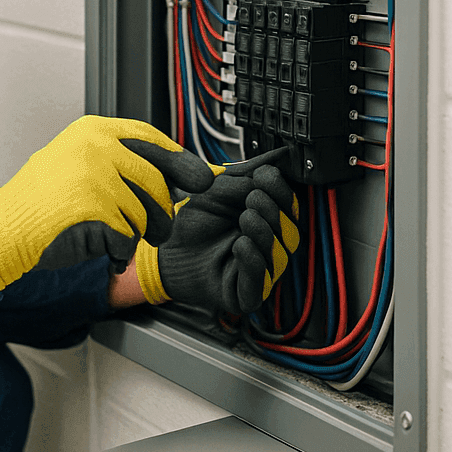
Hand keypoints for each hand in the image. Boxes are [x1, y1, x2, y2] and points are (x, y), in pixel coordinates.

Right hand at [0, 116, 215, 293]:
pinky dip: (118, 252)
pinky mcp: (94, 208)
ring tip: (109, 237)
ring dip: (134, 236)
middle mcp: (97, 147)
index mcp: (94, 131)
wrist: (5, 228)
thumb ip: (127, 164)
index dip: (179, 162)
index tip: (198, 177)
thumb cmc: (42, 202)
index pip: (154, 140)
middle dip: (162, 213)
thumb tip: (191, 174)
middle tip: (158, 229)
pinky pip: (127, 239)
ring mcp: (95, 176)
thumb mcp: (80, 164)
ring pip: (145, 215)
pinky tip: (99, 248)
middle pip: (157, 182)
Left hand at [133, 149, 300, 315]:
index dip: (283, 192)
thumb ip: (248, 174)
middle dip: (275, 211)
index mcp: (265, 220)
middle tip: (253, 198)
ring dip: (266, 233)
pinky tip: (240, 244)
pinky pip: (260, 282)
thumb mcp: (218, 187)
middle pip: (291, 232)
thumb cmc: (189, 219)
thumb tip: (280, 156)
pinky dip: (254, 261)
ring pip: (281, 257)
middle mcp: (267, 247)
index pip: (290, 208)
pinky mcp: (244, 295)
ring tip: (245, 218)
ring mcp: (258, 272)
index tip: (265, 177)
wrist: (160, 247)